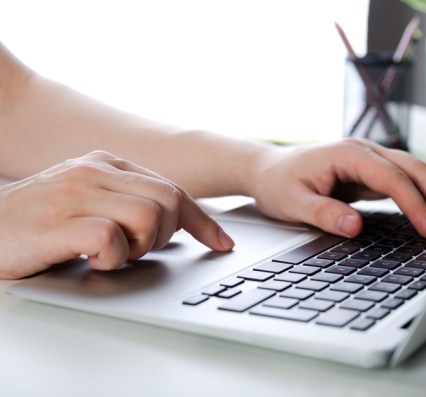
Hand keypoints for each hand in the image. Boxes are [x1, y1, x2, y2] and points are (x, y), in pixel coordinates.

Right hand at [0, 151, 233, 279]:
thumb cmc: (34, 225)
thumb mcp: (85, 203)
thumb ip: (125, 202)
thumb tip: (176, 222)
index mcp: (104, 164)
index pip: (171, 189)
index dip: (202, 220)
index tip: (220, 243)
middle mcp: (93, 171)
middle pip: (168, 201)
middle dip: (164, 236)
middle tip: (133, 250)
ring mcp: (75, 193)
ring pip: (149, 217)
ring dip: (138, 247)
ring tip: (107, 255)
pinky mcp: (58, 222)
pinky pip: (112, 239)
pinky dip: (110, 259)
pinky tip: (89, 261)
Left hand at [248, 138, 425, 239]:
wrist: (268, 170)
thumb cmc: (278, 184)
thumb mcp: (292, 203)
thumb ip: (324, 213)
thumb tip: (355, 226)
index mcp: (347, 153)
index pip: (392, 178)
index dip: (415, 205)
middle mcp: (365, 151)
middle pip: (415, 170)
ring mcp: (371, 160)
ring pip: (417, 174)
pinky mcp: (373, 173)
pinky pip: (408, 183)